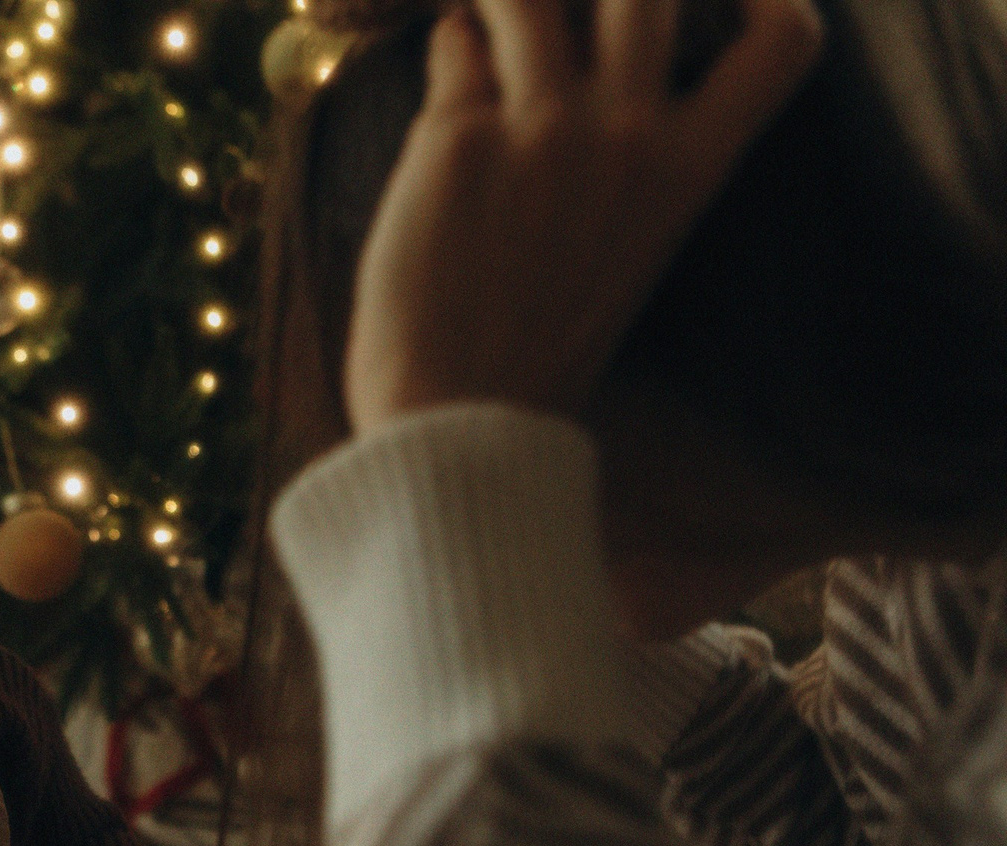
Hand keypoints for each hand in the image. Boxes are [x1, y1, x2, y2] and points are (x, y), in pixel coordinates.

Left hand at [347, 0, 822, 430]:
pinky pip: (453, 50)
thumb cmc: (532, 354)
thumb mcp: (623, 253)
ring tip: (484, 17)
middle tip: (560, 13)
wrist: (457, 421)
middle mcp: (627, 134)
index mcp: (686, 173)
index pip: (782, 46)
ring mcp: (543, 129)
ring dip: (501, 0)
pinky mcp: (458, 139)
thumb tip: (581, 71)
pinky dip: (448, 49)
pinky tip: (445, 73)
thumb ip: (627, 161)